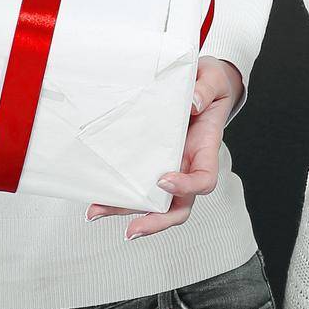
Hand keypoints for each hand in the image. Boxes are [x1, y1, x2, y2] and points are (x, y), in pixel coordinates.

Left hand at [86, 57, 242, 237]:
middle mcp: (187, 165)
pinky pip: (137, 184)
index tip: (164, 181)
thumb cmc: (210, 85)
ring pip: (152, 202)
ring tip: (96, 212)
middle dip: (156, 222)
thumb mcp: (213, 78)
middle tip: (132, 229)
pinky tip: (97, 197)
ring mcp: (169, 167)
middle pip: (178, 207)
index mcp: (205, 149)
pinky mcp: (150, 162)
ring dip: (125, 211)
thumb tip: (192, 104)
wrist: (202, 85)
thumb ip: (206, 88)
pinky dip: (117, 195)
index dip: (186, 187)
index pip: (204, 180)